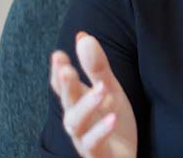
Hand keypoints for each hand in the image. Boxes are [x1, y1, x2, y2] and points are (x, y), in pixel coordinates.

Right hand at [50, 31, 137, 157]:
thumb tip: (82, 36)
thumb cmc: (112, 122)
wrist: (124, 156)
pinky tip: (112, 117)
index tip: (58, 55)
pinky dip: (101, 131)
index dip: (58, 72)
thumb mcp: (109, 90)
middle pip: (67, 102)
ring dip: (86, 105)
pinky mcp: (97, 155)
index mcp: (78, 103)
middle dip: (66, 86)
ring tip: (102, 89)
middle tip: (67, 69)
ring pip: (76, 124)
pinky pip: (94, 145)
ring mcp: (84, 139)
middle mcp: (77, 121)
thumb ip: (96, 67)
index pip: (62, 86)